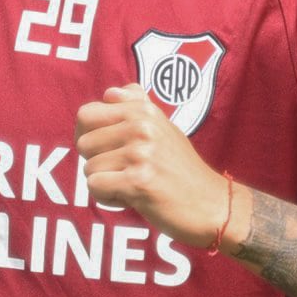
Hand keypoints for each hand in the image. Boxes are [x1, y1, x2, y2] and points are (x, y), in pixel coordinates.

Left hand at [74, 84, 226, 246]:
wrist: (214, 205)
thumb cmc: (181, 169)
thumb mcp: (163, 129)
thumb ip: (136, 108)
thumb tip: (110, 92)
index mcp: (144, 110)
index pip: (86, 113)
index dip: (87, 135)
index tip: (107, 149)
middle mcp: (142, 126)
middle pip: (83, 142)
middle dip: (96, 162)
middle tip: (124, 171)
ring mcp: (141, 152)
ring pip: (88, 168)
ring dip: (105, 183)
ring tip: (133, 184)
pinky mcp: (138, 180)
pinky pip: (95, 186)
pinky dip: (108, 197)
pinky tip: (132, 197)